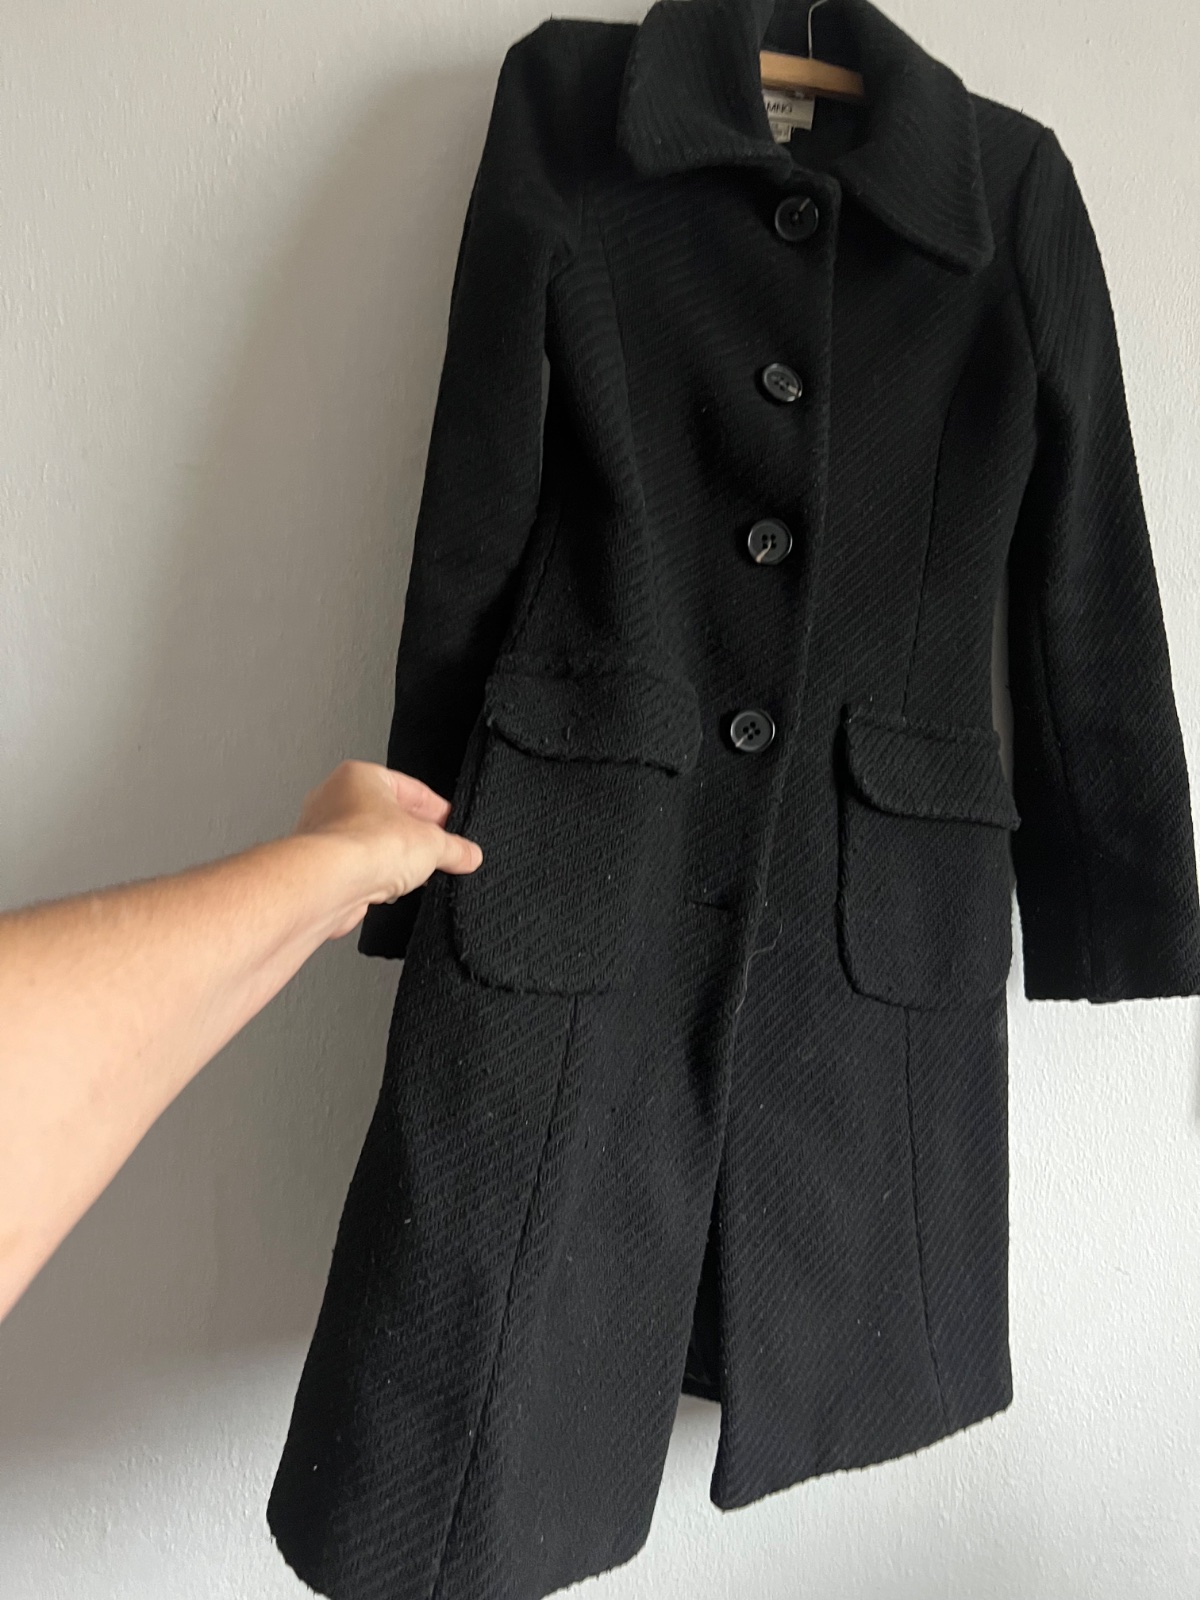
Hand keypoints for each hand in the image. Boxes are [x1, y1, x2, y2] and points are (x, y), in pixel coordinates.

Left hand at [293, 761, 481, 937]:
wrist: (328, 882)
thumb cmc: (364, 844)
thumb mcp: (432, 843)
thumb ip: (455, 848)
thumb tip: (468, 854)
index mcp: (360, 776)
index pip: (410, 789)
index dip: (438, 811)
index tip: (452, 828)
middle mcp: (334, 799)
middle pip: (388, 818)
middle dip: (415, 839)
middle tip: (438, 855)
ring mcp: (323, 835)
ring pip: (370, 846)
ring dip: (393, 862)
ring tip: (415, 877)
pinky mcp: (319, 868)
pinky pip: (356, 871)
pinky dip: (373, 880)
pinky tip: (388, 891)